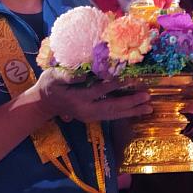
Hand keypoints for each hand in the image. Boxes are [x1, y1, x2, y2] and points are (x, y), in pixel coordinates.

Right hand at [32, 68, 151, 122]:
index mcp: (76, 98)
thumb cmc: (49, 85)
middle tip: (147, 96)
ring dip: (132, 110)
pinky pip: (112, 116)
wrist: (43, 104)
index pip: (99, 90)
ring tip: (149, 107)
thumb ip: (67, 75)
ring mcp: (90, 116)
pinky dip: (126, 113)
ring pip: (114, 114)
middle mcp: (85, 110)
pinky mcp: (93, 117)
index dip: (115, 84)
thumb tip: (83, 74)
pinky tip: (139, 110)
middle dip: (130, 102)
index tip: (131, 77)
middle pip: (111, 106)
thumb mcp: (52, 76)